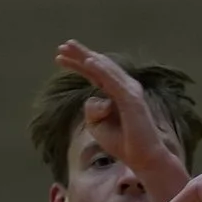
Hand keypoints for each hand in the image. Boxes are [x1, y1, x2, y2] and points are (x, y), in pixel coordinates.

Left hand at [56, 40, 189, 198]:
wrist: (143, 157)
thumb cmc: (121, 142)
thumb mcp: (97, 125)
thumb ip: (91, 109)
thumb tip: (91, 97)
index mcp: (115, 93)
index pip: (93, 73)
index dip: (77, 63)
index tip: (59, 56)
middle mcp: (124, 87)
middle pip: (99, 65)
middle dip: (80, 54)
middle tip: (63, 44)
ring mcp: (129, 91)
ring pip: (105, 69)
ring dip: (88, 57)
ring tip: (72, 48)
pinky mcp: (131, 99)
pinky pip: (113, 81)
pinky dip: (102, 70)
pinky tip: (90, 62)